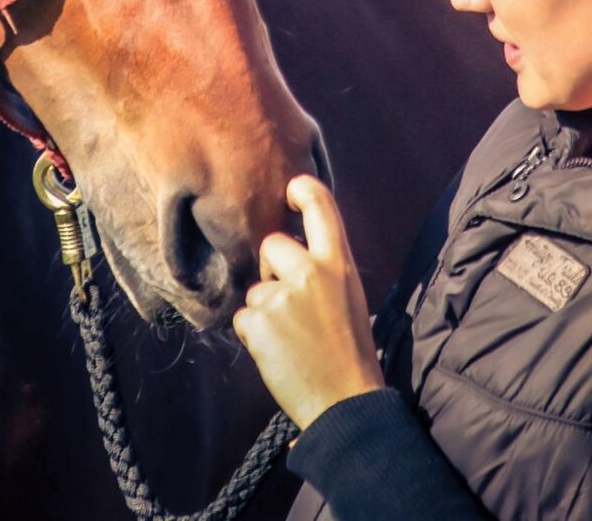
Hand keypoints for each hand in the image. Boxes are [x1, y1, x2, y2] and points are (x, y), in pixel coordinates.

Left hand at [232, 175, 383, 429]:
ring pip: (256, 288)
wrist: (346, 403)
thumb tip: (294, 244)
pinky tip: (278, 352)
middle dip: (272, 269)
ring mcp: (282, 295)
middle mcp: (310, 271)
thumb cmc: (348, 350)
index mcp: (338, 262)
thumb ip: (324, 265)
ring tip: (292, 339)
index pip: (320, 203)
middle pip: (271, 244)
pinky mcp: (259, 321)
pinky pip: (244, 317)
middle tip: (292, 304)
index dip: (301, 189)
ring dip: (265, 311)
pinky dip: (254, 335)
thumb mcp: (348, 294)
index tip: (291, 192)